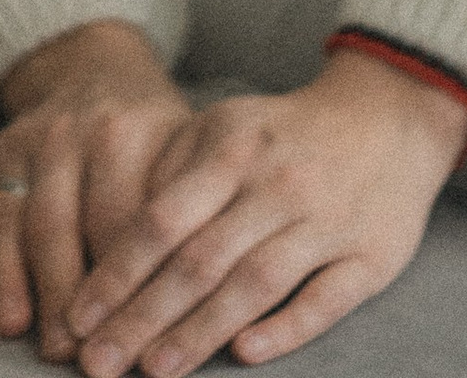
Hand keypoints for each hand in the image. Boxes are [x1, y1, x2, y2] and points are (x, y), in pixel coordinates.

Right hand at [0, 22, 200, 362]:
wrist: (101, 71)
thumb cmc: (155, 140)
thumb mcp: (184, 158)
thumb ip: (185, 219)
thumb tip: (189, 308)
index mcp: (128, 135)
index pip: (122, 221)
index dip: (123, 286)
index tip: (126, 339)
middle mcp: (71, 134)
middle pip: (60, 222)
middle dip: (60, 292)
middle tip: (67, 350)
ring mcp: (25, 142)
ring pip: (11, 213)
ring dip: (8, 274)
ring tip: (13, 327)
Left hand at [0, 35, 466, 369]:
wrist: (388, 114)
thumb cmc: (287, 133)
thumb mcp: (228, 127)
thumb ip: (176, 171)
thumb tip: (120, 233)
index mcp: (231, 150)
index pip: (161, 220)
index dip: (117, 272)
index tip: (78, 319)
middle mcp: (273, 186)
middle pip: (198, 261)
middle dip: (142, 317)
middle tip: (97, 365)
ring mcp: (323, 222)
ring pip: (253, 283)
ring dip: (200, 332)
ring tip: (155, 371)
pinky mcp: (370, 258)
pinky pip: (324, 299)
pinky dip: (285, 326)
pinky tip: (245, 353)